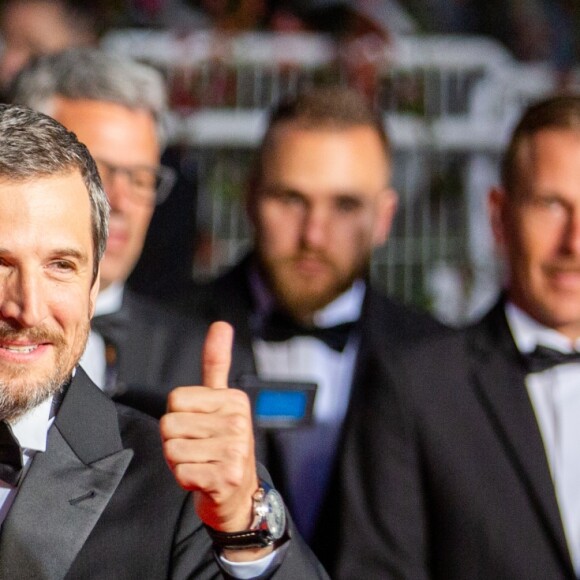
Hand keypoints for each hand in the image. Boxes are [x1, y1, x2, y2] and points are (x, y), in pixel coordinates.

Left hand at [161, 321, 258, 532]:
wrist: (239, 492)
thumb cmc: (223, 441)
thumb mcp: (222, 400)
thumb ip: (217, 362)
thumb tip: (220, 325)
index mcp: (233, 399)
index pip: (175, 399)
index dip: (179, 415)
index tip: (199, 425)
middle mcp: (238, 422)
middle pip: (169, 424)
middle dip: (177, 439)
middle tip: (199, 447)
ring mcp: (234, 451)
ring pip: (172, 448)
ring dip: (179, 460)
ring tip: (202, 461)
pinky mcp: (224, 477)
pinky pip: (180, 472)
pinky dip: (185, 479)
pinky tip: (203, 478)